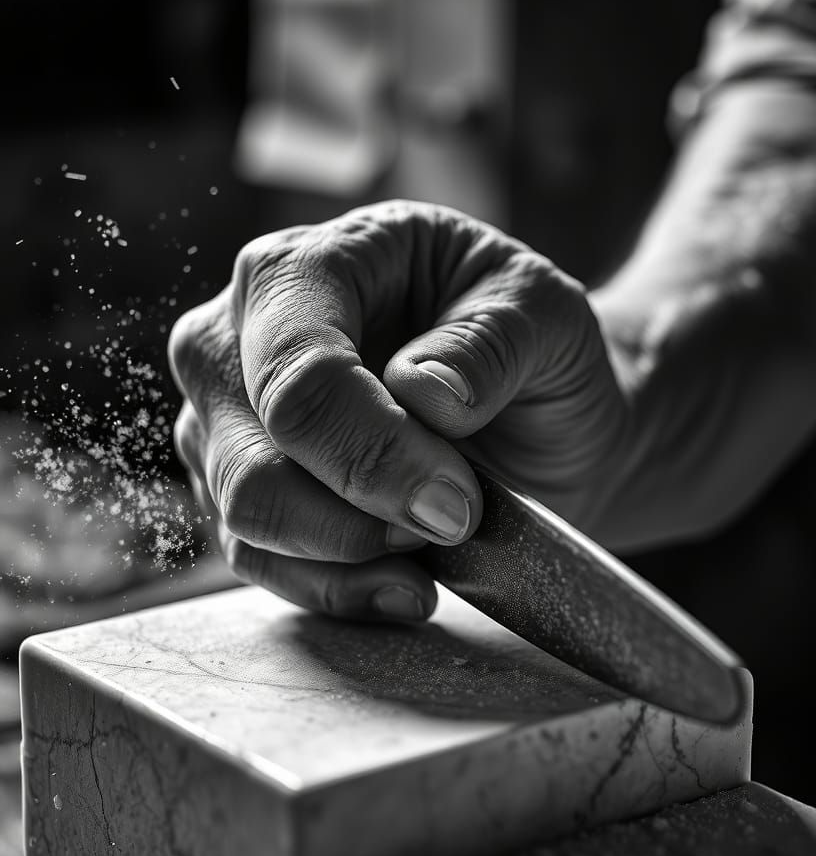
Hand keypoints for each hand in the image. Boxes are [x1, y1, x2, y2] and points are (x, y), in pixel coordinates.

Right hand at [169, 200, 626, 621]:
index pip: (300, 372)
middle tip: (454, 520)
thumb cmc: (532, 348)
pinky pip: (260, 563)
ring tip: (438, 545)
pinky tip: (408, 585)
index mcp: (309, 266)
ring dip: (351, 556)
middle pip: (254, 460)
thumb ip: (492, 341)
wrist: (537, 413)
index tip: (456, 503)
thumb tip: (424, 392)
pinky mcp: (238, 489)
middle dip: (360, 517)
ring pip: (247, 519)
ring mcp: (227, 421)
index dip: (373, 454)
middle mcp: (239, 339)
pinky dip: (337, 589)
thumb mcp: (547, 315)